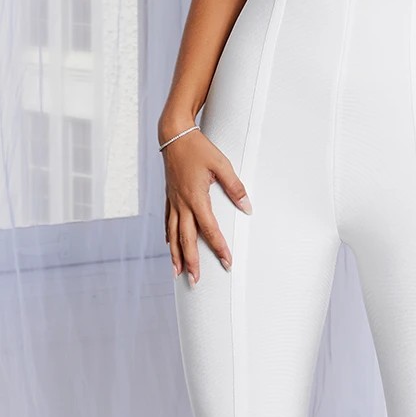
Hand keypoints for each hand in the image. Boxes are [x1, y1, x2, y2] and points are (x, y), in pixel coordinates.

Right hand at [161, 127, 251, 282]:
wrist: (173, 135)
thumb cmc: (199, 148)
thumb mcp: (222, 164)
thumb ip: (235, 187)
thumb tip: (248, 208)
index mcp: (196, 197)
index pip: (210, 229)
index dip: (219, 248)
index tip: (227, 263)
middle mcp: (181, 203)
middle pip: (186, 239)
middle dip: (192, 262)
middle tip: (197, 282)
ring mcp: (173, 201)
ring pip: (172, 235)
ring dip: (176, 256)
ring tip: (178, 274)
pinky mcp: (169, 197)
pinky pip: (167, 222)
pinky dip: (168, 237)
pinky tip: (169, 247)